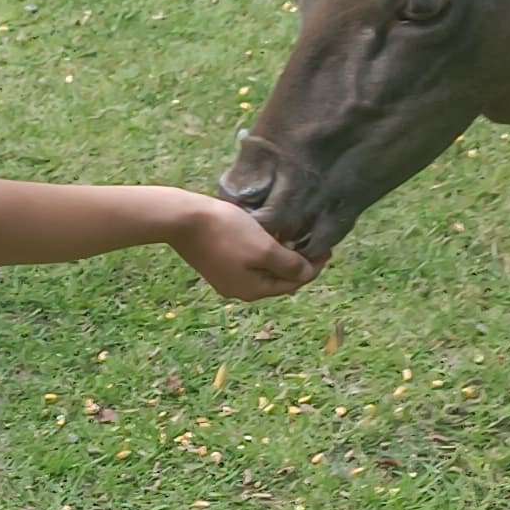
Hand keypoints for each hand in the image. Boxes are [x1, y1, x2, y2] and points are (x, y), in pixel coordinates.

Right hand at [170, 198, 320, 301]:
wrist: (181, 219)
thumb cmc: (226, 232)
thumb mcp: (264, 248)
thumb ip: (288, 264)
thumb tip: (307, 274)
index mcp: (253, 290)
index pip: (293, 283)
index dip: (314, 267)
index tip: (328, 248)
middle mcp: (239, 290)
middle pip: (278, 280)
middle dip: (297, 263)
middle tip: (313, 242)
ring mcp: (225, 278)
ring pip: (263, 270)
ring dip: (280, 257)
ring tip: (293, 238)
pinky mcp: (216, 263)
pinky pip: (248, 262)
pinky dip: (263, 253)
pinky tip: (267, 237)